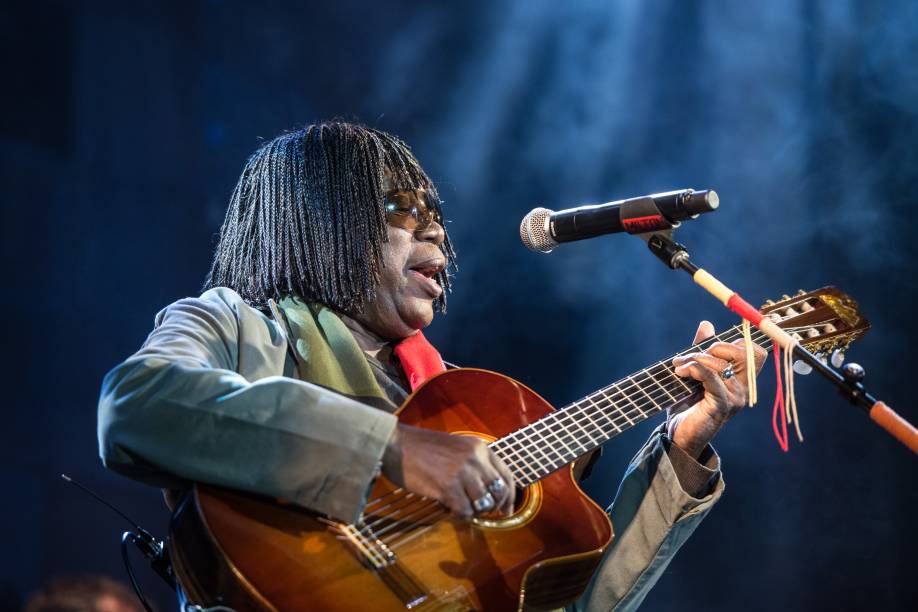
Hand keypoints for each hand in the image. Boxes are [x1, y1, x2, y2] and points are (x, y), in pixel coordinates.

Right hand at [381, 423, 515, 518]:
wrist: (397, 445)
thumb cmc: (422, 447)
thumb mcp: (456, 446)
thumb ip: (474, 462)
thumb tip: (488, 489)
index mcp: (479, 447)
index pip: (506, 475)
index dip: (510, 496)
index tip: (506, 509)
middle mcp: (475, 459)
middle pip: (498, 492)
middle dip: (494, 507)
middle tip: (485, 513)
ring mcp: (462, 473)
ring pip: (483, 504)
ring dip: (475, 511)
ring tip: (462, 507)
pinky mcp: (448, 488)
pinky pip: (465, 511)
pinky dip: (461, 514)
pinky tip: (451, 508)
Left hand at [667, 320, 766, 458]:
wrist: (679, 436)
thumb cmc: (688, 405)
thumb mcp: (695, 373)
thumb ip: (702, 350)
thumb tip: (707, 324)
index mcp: (742, 379)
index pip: (755, 351)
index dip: (735, 341)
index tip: (709, 345)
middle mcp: (744, 388)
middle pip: (745, 352)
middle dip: (715, 346)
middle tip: (691, 356)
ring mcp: (736, 397)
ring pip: (722, 363)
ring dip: (695, 359)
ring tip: (677, 367)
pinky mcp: (722, 405)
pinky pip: (712, 377)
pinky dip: (694, 368)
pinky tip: (680, 372)